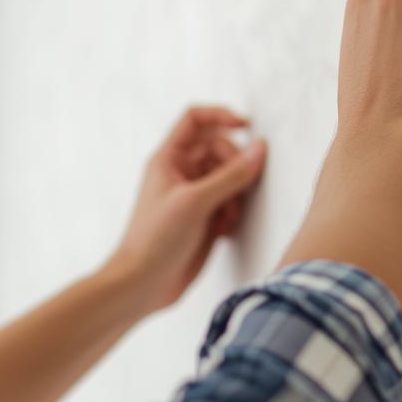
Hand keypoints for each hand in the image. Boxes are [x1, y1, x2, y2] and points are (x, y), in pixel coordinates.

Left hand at [106, 105, 267, 313]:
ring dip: (236, 194)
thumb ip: (231, 174)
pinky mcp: (203, 217)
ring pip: (228, 177)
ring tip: (227, 217)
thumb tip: (259, 149)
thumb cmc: (153, 240)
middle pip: (219, 148)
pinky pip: (229, 201)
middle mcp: (180, 173)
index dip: (221, 116)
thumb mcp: (195, 202)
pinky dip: (232, 212)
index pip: (195, 120)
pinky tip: (224, 231)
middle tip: (237, 190)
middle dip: (234, 166)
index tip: (247, 125)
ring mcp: (192, 195)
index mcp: (168, 158)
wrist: (142, 284)